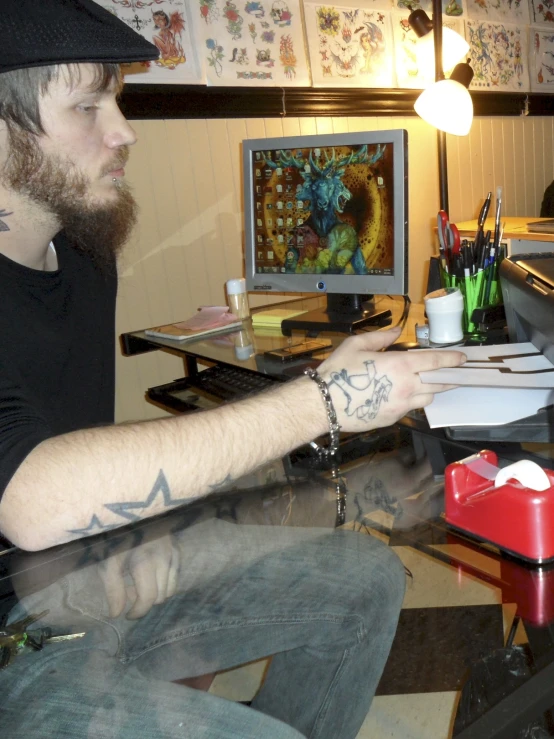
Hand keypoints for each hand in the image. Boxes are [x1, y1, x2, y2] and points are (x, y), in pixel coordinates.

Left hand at [98, 534, 179, 619]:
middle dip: (144, 601)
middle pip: (160, 596)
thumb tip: (117, 614)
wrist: (127, 510)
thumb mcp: (107, 563)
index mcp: (145, 562)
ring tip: (139, 583)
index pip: (148, 599)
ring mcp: (174, 552)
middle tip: (129, 592)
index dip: (137, 612)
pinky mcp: (177, 547)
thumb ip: (113, 590)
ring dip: (156, 592)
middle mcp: (164, 558)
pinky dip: (165, 581)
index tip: (126, 614)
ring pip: (171, 588)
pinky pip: (176, 574)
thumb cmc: (114, 536)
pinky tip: (151, 574)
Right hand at [317, 327, 465, 432]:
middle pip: (439, 383)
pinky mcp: (393, 419)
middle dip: (451, 377)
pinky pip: (410, 408)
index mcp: (400, 365)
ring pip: (427, 398)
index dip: (452, 359)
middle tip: (458, 373)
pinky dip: (411, 401)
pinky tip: (402, 396)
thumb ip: (380, 338)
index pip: (435, 361)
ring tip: (429, 384)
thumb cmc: (338, 372)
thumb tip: (396, 331)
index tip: (463, 358)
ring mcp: (401, 406)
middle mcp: (407, 386)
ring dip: (431, 390)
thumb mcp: (356, 345)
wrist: (323, 404)